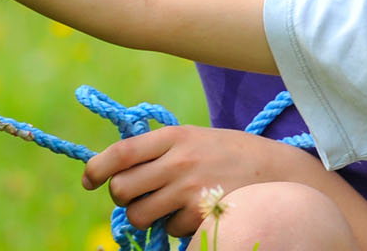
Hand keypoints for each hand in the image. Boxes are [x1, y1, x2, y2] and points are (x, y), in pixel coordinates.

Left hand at [83, 125, 323, 236]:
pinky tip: (195, 212)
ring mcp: (191, 191)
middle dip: (122, 198)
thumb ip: (159, 148)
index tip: (88, 180)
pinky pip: (170, 229)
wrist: (278, 172)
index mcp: (175, 137)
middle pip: (122, 189)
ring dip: (145, 216)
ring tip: (164, 207)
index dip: (96, 168)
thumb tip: (116, 169)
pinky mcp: (202, 216)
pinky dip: (176, 226)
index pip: (121, 152)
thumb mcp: (195, 137)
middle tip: (135, 196)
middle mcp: (180, 162)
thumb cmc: (230, 154)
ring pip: (140, 215)